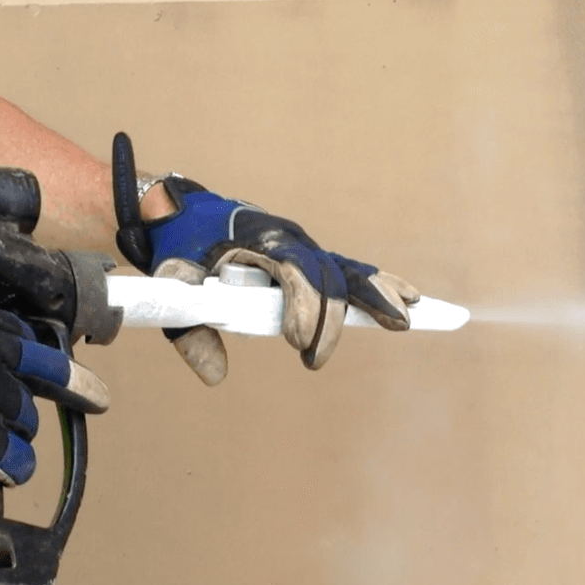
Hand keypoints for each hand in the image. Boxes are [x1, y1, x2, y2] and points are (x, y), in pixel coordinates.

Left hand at [141, 177, 420, 383]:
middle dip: (334, 318)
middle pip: (329, 277)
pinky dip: (376, 285)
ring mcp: (303, 247)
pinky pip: (347, 272)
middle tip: (317, 360)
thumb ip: (189, 327)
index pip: (295, 274)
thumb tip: (216, 376)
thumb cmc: (179, 242)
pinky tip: (409, 299)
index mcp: (260, 240)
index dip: (302, 307)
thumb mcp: (174, 280)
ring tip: (411, 317)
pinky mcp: (308, 257)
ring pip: (348, 271)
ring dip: (379, 295)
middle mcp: (291, 240)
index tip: (296, 342)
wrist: (184, 208)